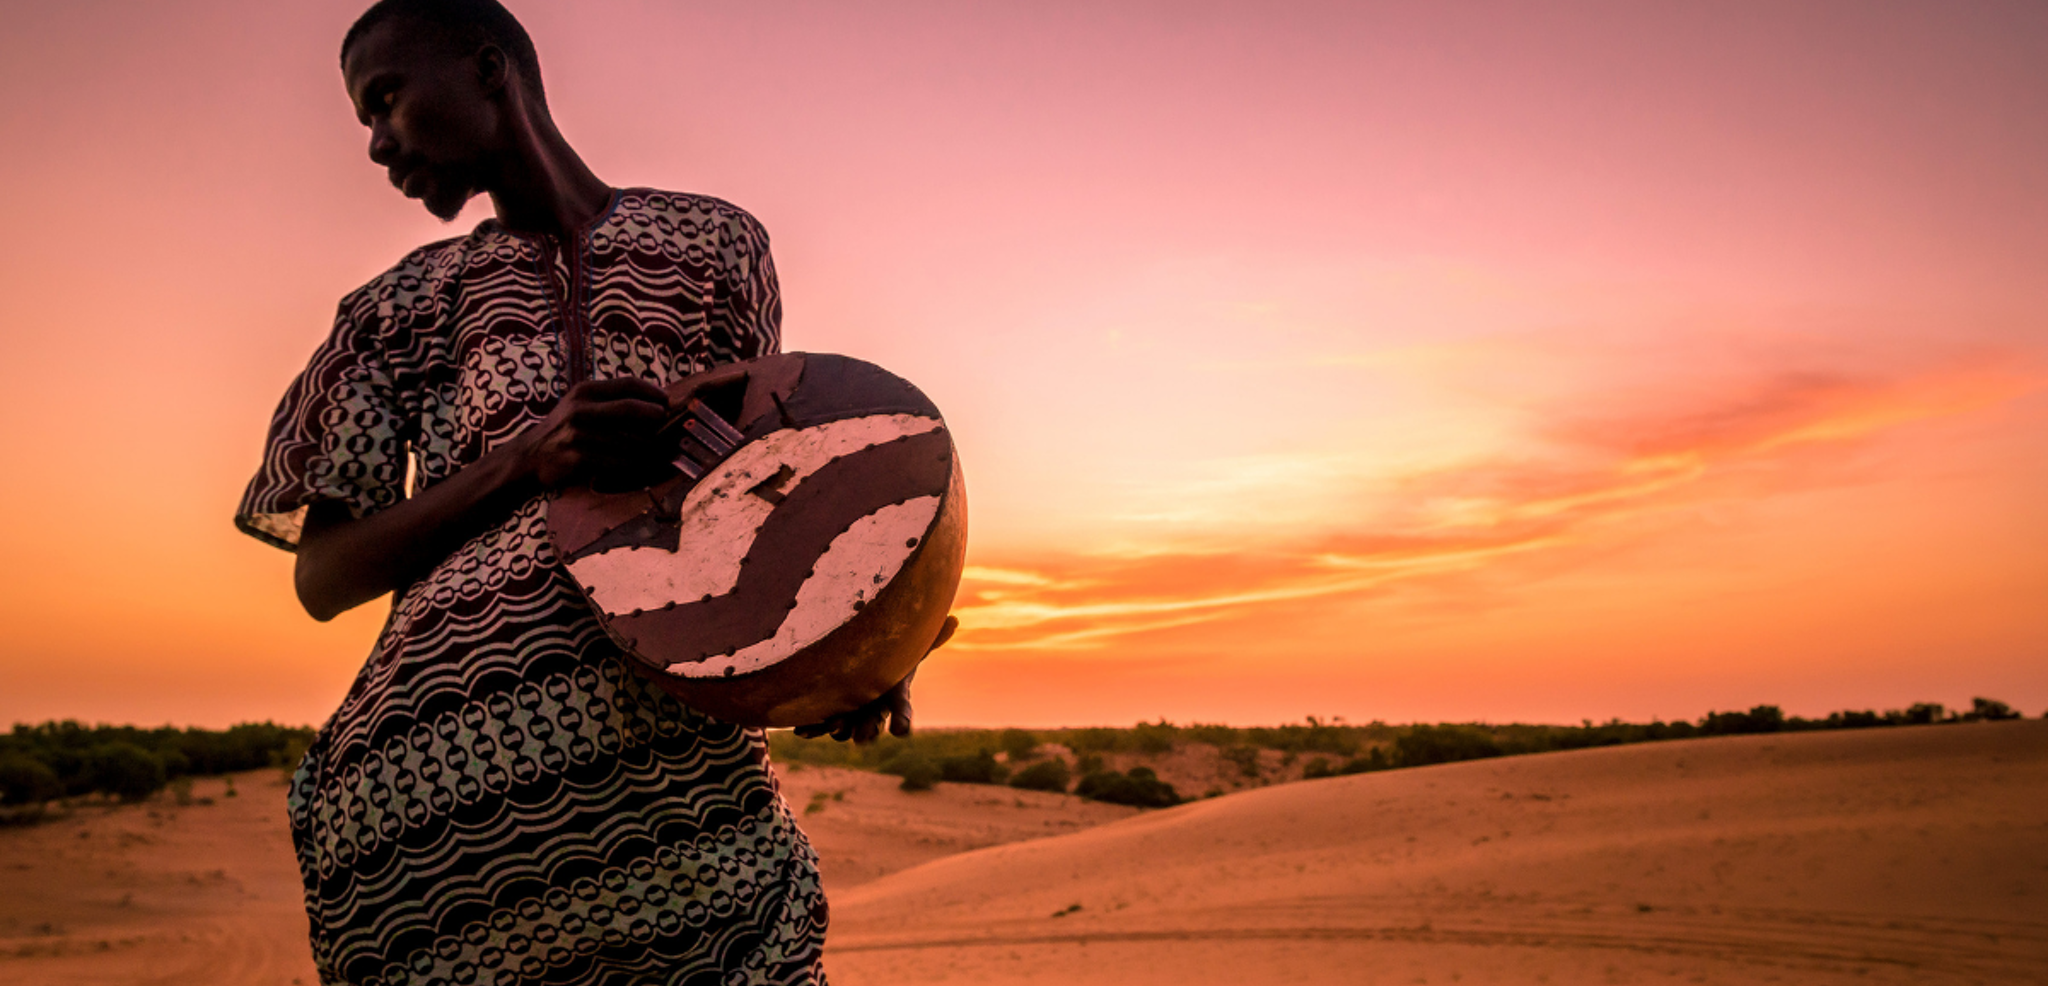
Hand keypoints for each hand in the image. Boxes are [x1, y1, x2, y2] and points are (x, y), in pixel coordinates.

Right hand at [516, 377, 671, 488]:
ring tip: (654, 447)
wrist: (530, 456)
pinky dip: (633, 463)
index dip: (651, 391)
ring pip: (628, 440)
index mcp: (584, 391)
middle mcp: (580, 409)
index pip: (627, 384)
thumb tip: (654, 400)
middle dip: (654, 415)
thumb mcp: (581, 404)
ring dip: (647, 445)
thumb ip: (610, 399)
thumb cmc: (565, 428)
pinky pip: (619, 461)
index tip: (666, 400)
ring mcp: (579, 434)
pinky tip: (637, 463)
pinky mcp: (579, 457)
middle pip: (630, 408)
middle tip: (665, 421)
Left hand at [794, 615, 956, 743]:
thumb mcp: (909, 643)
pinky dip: (812, 728)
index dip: (903, 720)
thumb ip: (930, 636)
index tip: (902, 732)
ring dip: (839, 729)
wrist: (866, 661)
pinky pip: (821, 722)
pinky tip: (800, 732)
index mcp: (892, 693)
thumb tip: (956, 620)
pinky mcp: (830, 708)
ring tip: (834, 730)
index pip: (902, 709)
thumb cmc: (892, 652)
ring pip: (846, 724)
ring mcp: (851, 710)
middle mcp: (873, 706)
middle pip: (872, 721)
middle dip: (867, 730)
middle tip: (862, 738)